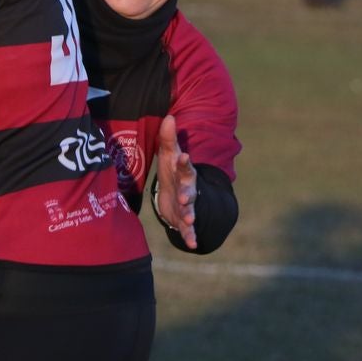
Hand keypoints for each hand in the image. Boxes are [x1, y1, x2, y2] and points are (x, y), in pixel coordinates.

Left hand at [155, 115, 198, 249]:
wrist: (178, 192)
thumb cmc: (172, 169)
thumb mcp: (168, 154)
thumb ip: (168, 137)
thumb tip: (169, 116)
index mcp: (184, 172)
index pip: (184, 166)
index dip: (184, 162)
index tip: (184, 156)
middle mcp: (189, 189)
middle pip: (190, 191)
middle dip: (188, 194)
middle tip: (185, 197)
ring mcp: (188, 206)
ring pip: (190, 211)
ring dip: (190, 216)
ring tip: (190, 221)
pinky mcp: (183, 220)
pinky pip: (188, 230)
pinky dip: (190, 237)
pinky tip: (193, 244)